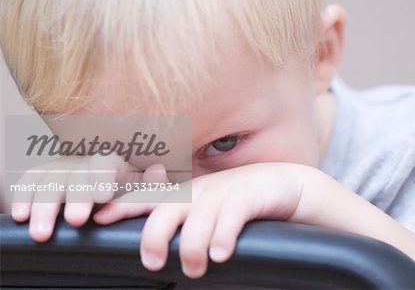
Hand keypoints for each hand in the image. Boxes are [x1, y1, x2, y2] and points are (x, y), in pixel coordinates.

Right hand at [11, 154, 167, 241]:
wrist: (111, 183)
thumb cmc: (130, 189)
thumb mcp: (144, 188)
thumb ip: (150, 184)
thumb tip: (158, 171)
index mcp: (112, 162)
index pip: (105, 161)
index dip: (101, 177)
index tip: (102, 197)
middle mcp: (85, 162)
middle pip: (75, 174)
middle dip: (74, 197)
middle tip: (75, 220)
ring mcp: (64, 168)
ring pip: (50, 180)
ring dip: (44, 207)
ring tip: (43, 233)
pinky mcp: (46, 177)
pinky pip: (32, 181)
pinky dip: (24, 197)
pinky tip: (21, 216)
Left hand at [95, 162, 310, 277]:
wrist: (276, 184)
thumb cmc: (233, 202)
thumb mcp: (202, 209)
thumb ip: (180, 223)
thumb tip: (155, 250)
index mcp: (184, 195)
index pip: (146, 198)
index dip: (121, 206)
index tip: (99, 218)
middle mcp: (198, 192)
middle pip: (166, 209)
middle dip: (154, 235)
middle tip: (153, 262)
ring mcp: (222, 192)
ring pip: (198, 219)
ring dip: (192, 247)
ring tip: (195, 269)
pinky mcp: (247, 196)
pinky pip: (231, 216)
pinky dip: (223, 237)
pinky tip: (221, 254)